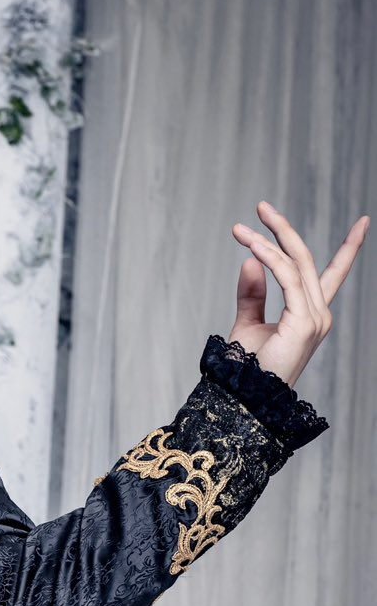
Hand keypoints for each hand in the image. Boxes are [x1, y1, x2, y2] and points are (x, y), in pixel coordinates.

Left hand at [228, 202, 368, 387]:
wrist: (245, 399)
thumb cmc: (247, 370)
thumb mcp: (249, 325)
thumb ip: (253, 294)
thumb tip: (249, 262)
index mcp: (313, 314)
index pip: (333, 274)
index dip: (349, 248)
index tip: (363, 222)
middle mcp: (320, 314)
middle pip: (307, 260)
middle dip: (284, 230)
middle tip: (261, 206)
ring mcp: (315, 318)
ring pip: (296, 264)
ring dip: (267, 241)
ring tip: (241, 228)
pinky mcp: (304, 322)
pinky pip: (287, 277)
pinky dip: (268, 258)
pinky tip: (251, 246)